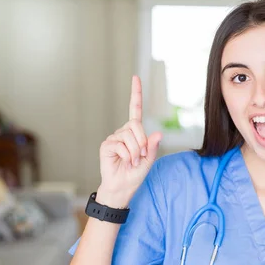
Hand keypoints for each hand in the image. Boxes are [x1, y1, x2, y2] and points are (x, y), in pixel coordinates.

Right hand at [97, 76, 161, 206]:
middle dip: (142, 142)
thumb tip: (158, 133)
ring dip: (136, 152)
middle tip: (141, 156)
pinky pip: (121, 145)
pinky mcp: (106, 145)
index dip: (135, 94)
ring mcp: (114, 138)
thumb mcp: (149, 160)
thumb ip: (153, 147)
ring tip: (132, 161)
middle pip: (136, 125)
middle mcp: (123, 132)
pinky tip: (124, 162)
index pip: (134, 109)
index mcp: (134, 133)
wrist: (122, 187)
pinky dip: (128, 156)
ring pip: (130, 136)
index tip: (135, 78)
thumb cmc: (135, 174)